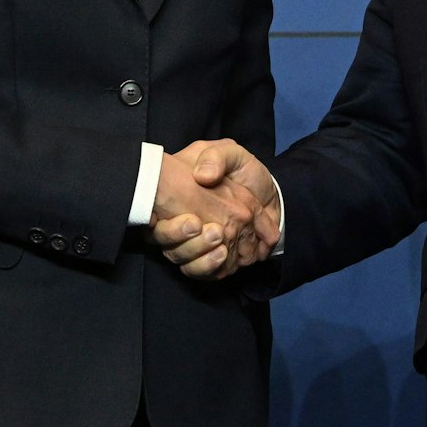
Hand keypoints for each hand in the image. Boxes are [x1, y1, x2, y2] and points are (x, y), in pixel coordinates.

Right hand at [152, 139, 279, 278]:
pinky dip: (212, 267)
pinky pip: (205, 274)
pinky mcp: (215, 260)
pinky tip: (224, 254)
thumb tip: (201, 176)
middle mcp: (183, 226)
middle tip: (204, 227)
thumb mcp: (230, 153)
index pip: (157, 221)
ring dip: (200, 256)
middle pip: (170, 246)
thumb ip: (216, 157)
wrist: (269, 192)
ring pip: (186, 262)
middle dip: (186, 242)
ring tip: (219, 241)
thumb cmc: (243, 171)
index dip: (161, 225)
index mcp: (178, 200)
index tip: (178, 220)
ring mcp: (199, 245)